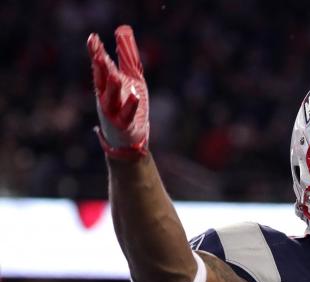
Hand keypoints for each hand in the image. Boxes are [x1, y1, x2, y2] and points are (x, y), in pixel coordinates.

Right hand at [87, 25, 149, 159]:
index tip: (93, 38)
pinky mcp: (124, 125)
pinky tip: (135, 96)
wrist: (128, 140)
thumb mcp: (131, 77)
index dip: (96, 53)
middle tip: (99, 54)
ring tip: (115, 76)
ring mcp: (113, 112)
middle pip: (102, 80)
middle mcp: (105, 97)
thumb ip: (127, 56)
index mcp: (106, 85)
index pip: (100, 67)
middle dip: (100, 68)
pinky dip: (130, 106)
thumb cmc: (128, 106)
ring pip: (111, 98)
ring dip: (112, 87)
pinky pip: (126, 115)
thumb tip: (123, 31)